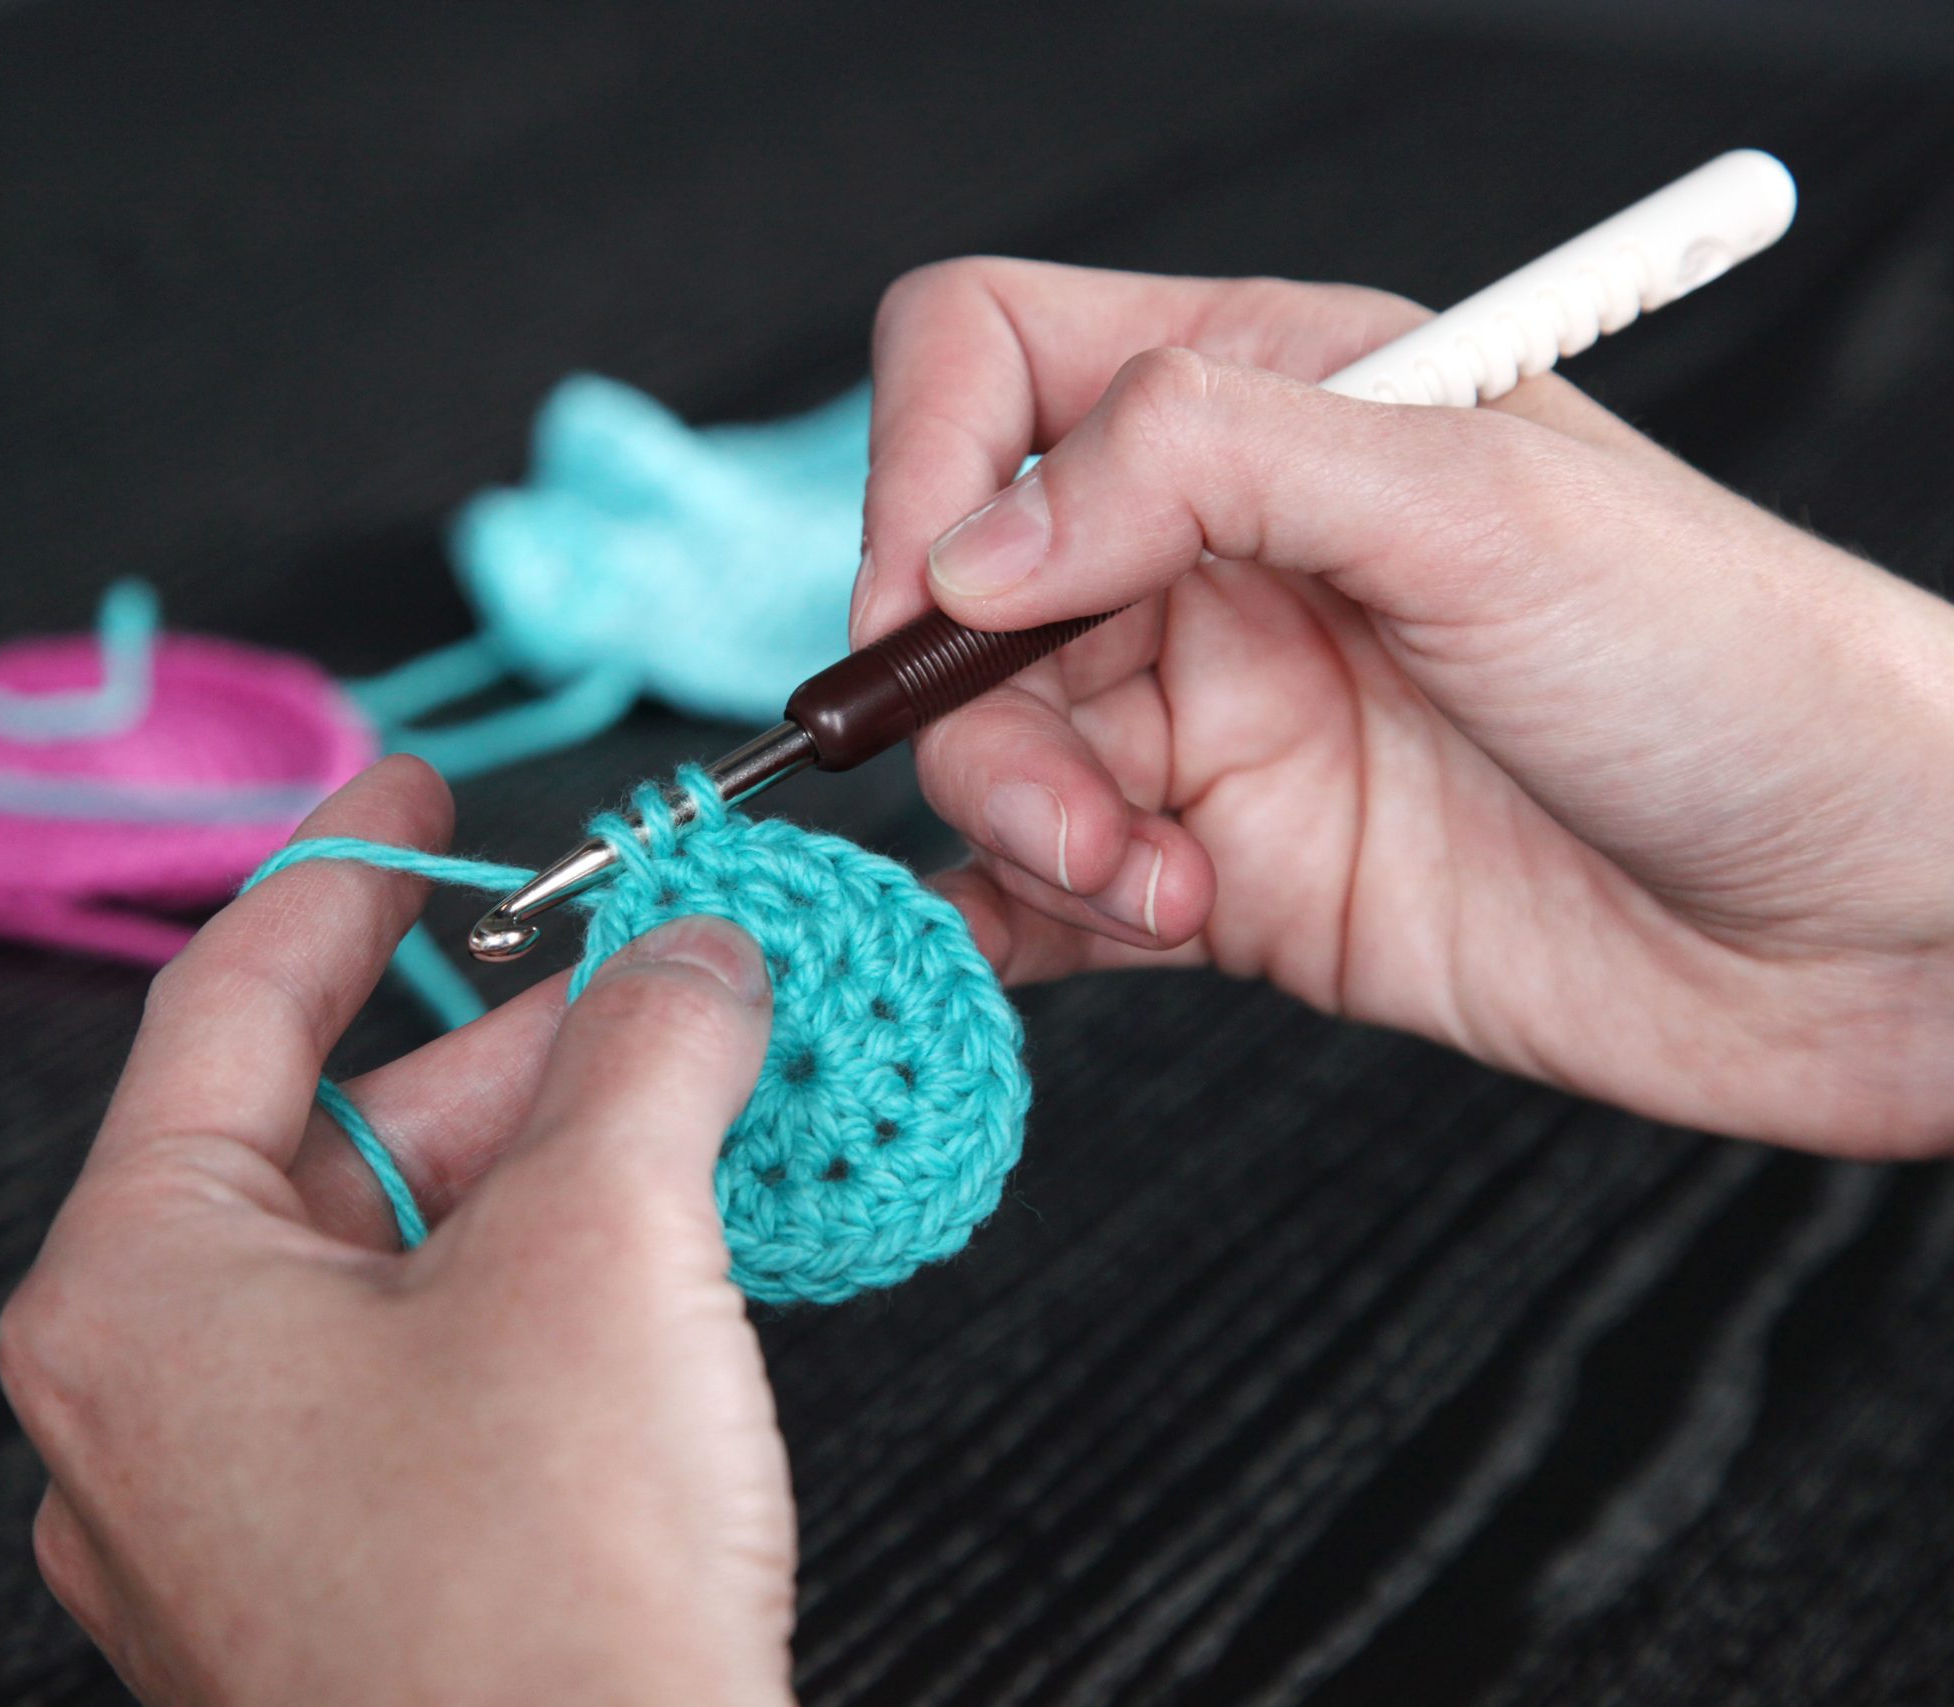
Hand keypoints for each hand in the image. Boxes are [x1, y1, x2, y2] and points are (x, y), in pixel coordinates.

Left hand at [0, 759, 796, 1705]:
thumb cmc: (546, 1607)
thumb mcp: (610, 1249)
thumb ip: (647, 1054)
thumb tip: (697, 959)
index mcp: (135, 1291)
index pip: (231, 1005)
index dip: (347, 870)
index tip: (425, 790)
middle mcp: (145, 1404)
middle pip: (332, 1140)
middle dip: (511, 1047)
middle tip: (659, 974)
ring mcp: (229, 1516)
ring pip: (390, 1268)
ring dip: (549, 1176)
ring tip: (703, 1107)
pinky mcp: (332, 1592)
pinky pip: (422, 1382)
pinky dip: (540, 1298)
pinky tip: (670, 1263)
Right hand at [854, 260, 1953, 1155]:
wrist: (1876, 923)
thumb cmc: (1737, 671)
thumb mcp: (1473, 507)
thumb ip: (1201, 469)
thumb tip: (969, 546)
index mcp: (1273, 403)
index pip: (989, 366)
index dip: (926, 470)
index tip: (945, 602)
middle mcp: (1220, 555)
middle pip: (960, 590)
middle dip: (975, 708)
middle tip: (1078, 804)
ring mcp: (1218, 719)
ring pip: (991, 751)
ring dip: (1033, 830)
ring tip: (1155, 887)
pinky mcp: (1230, 874)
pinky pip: (1045, 892)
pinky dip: (1022, 923)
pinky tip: (1097, 937)